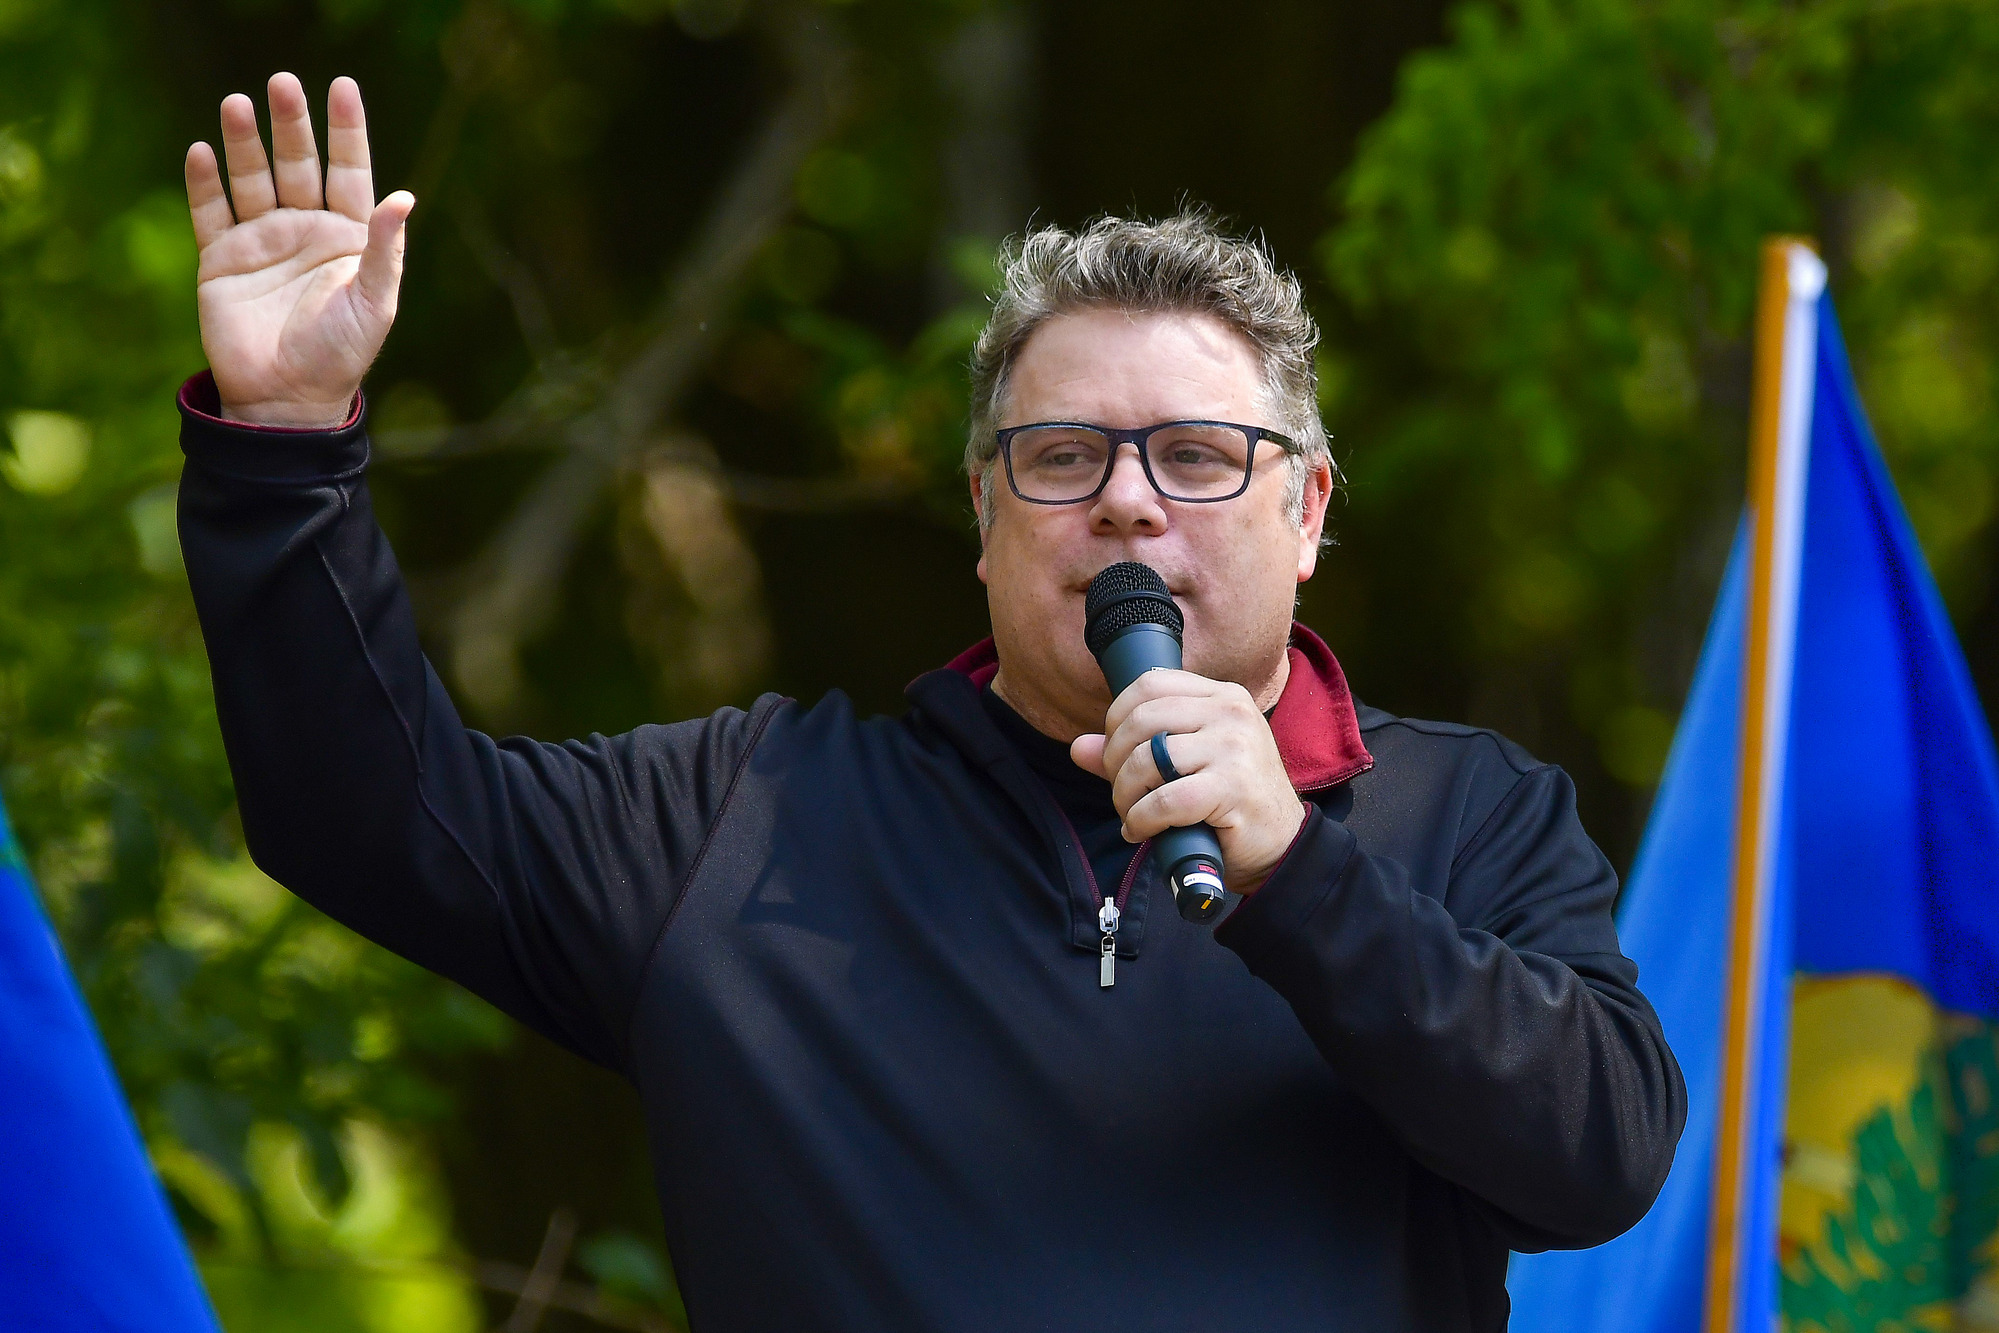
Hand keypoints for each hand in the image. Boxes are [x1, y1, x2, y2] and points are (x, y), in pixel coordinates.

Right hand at [184, 73, 413, 427]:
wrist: (288, 400)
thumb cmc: (340, 355)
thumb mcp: (374, 303)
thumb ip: (385, 251)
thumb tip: (405, 198)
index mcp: (348, 237)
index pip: (349, 171)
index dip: (346, 130)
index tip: (342, 87)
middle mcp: (305, 230)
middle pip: (298, 164)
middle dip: (291, 125)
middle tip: (281, 83)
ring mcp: (262, 241)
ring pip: (252, 179)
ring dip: (243, 142)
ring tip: (237, 104)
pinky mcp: (222, 260)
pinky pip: (211, 212)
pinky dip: (205, 183)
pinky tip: (202, 152)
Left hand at [1071, 669, 1308, 894]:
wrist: (1281, 846)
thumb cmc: (1231, 802)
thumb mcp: (1186, 765)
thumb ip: (1134, 752)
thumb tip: (1079, 747)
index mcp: (1222, 696)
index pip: (1150, 684)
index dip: (1117, 717)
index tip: (1116, 752)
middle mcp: (1231, 713)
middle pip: (1142, 719)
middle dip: (1116, 760)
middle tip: (1121, 791)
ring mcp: (1235, 748)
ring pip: (1148, 759)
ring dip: (1125, 795)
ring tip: (1131, 814)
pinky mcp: (1233, 788)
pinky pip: (1165, 800)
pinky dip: (1142, 819)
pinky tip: (1141, 831)